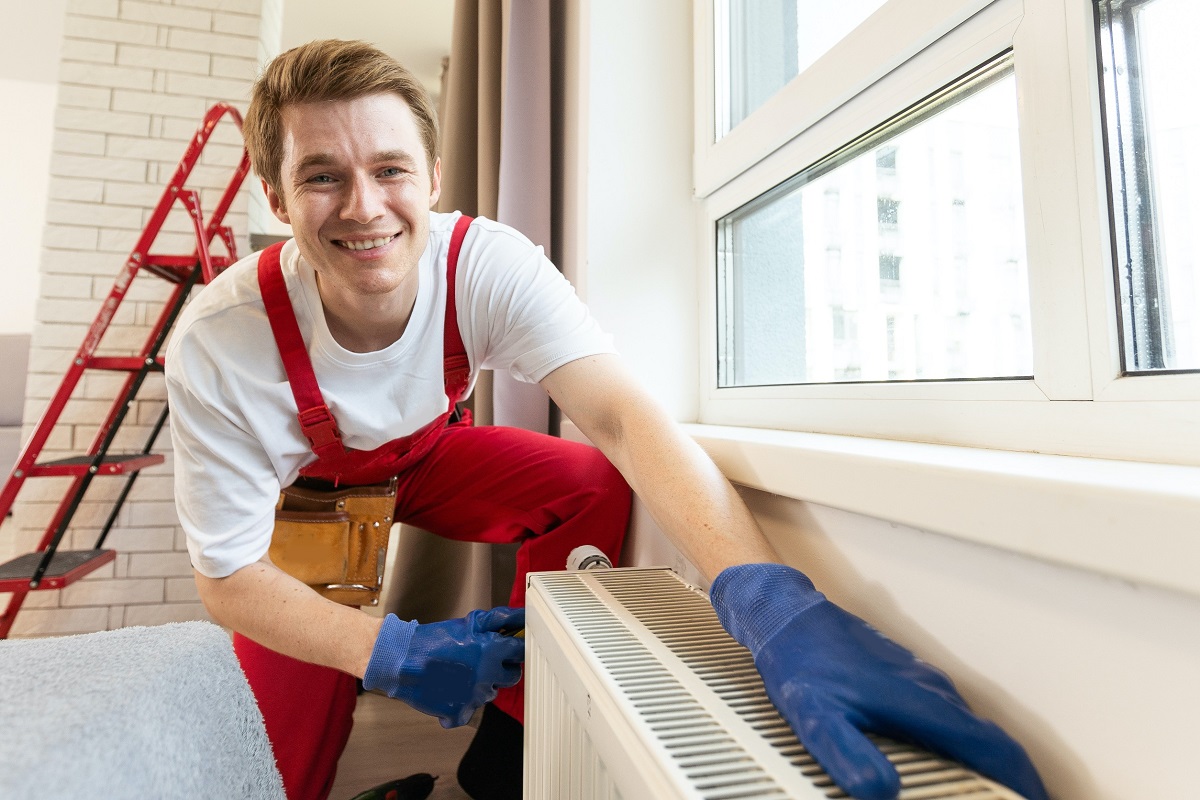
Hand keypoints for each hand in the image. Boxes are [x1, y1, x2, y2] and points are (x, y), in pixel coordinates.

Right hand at [362, 607, 525, 727]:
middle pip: (513, 676)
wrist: (401, 660)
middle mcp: (487, 676)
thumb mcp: (469, 623)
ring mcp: (474, 697)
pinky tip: (452, 690)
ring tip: (463, 672)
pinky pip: (470, 710)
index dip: (515, 647)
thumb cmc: (434, 640)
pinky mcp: (460, 712)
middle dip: (504, 667)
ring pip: (491, 692)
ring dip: (483, 684)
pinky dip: (463, 703)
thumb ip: (499, 620)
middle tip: (486, 660)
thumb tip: (521, 616)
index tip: (510, 646)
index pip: (521, 650)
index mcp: (491, 651)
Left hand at [711, 564, 1047, 799]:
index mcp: (921, 703)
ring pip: (967, 725)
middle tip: (1014, 799)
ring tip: (985, 791)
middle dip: (1008, 777)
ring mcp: (922, 679)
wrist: (790, 616)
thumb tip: (880, 791)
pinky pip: (947, 713)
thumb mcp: (815, 717)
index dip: (1020, 781)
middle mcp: (931, 689)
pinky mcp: (908, 675)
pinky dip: (960, 742)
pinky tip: (941, 757)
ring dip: (984, 760)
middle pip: (987, 740)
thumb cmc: (801, 663)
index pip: (991, 747)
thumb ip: (847, 753)